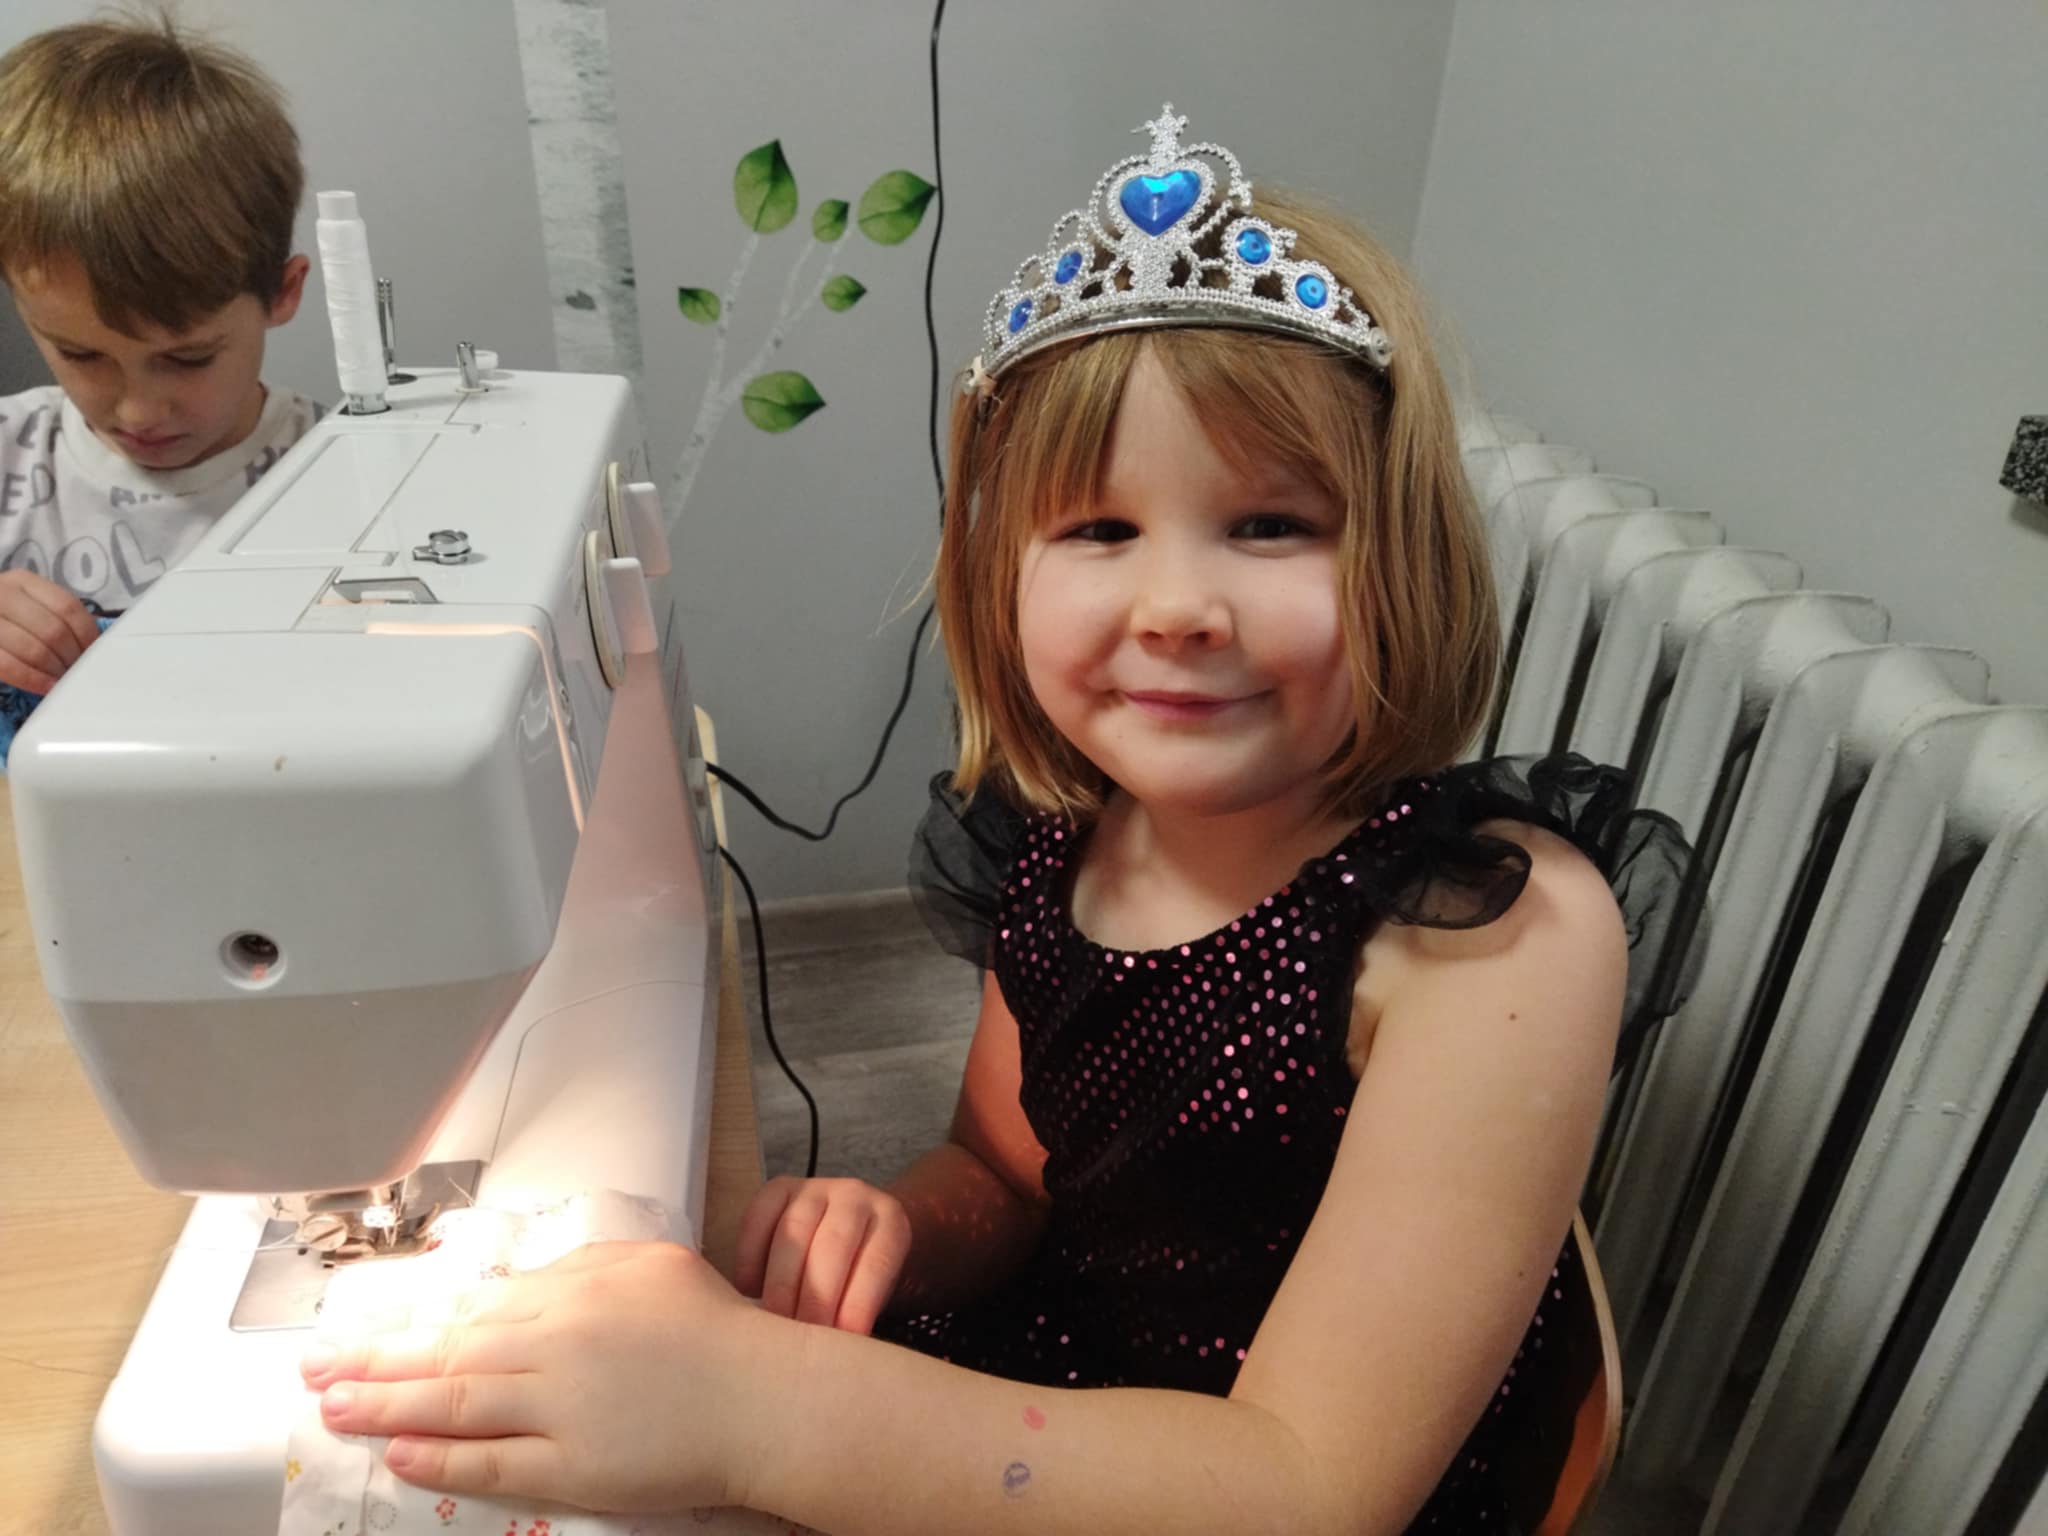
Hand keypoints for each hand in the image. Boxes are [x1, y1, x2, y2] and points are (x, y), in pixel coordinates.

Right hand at [0, 570, 99, 693]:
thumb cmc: (8, 620)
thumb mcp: (29, 607)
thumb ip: (56, 618)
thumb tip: (95, 646)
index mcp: (21, 581)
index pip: (67, 606)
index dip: (87, 634)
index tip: (95, 653)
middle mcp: (1, 594)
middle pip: (53, 630)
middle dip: (71, 656)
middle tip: (78, 671)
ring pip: (34, 650)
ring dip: (56, 670)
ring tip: (64, 679)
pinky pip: (8, 666)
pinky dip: (34, 680)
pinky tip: (48, 687)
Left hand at [301, 1242, 788, 1511]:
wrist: (764, 1395)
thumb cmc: (718, 1329)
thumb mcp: (649, 1267)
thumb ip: (581, 1270)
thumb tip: (519, 1288)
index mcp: (573, 1290)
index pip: (473, 1307)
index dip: (410, 1322)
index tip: (360, 1329)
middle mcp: (556, 1341)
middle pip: (449, 1350)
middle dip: (374, 1360)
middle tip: (314, 1370)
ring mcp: (559, 1405)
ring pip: (456, 1401)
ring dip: (387, 1404)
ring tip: (334, 1408)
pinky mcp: (572, 1464)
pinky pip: (492, 1462)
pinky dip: (441, 1457)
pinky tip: (399, 1452)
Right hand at [734, 1175, 912, 1332]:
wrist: (848, 1234)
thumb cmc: (860, 1277)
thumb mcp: (873, 1291)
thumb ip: (857, 1311)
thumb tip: (832, 1355)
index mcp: (891, 1222)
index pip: (876, 1262)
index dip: (858, 1304)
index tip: (841, 1340)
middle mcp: (856, 1196)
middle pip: (833, 1244)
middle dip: (814, 1297)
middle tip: (800, 1339)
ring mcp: (815, 1187)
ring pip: (792, 1231)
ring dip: (780, 1283)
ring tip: (774, 1323)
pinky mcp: (779, 1188)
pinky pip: (758, 1216)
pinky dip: (750, 1255)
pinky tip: (749, 1289)